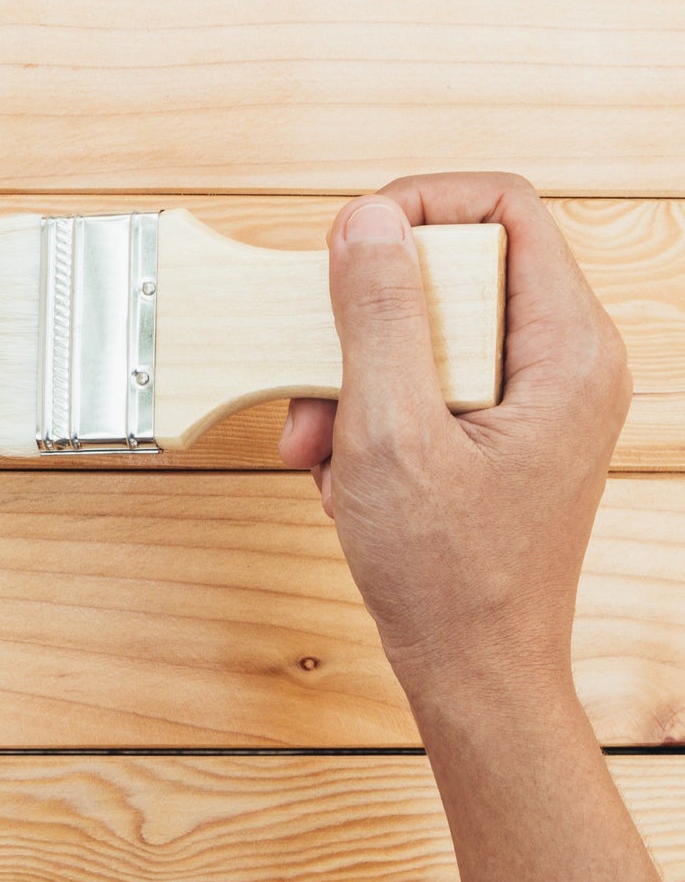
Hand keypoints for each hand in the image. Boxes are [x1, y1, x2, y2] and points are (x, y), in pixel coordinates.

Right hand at [278, 173, 631, 706]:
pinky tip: (349, 477)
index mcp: (567, 349)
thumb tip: (366, 220)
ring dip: (352, 382)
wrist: (474, 674)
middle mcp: (563, 363)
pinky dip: (369, 420)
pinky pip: (421, 387)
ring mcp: (532, 402)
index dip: (415, 207)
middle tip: (314, 387)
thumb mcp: (391, 435)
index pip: (501, 208)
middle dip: (361, 325)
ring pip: (424, 335)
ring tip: (322, 451)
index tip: (345, 248)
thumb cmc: (451, 579)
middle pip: (450, 274)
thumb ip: (377, 317)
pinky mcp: (498, 435)